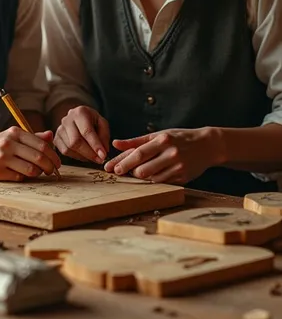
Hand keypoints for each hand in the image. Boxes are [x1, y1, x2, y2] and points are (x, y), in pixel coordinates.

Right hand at [0, 127, 60, 181]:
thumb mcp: (10, 137)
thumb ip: (32, 137)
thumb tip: (50, 135)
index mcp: (15, 132)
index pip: (42, 144)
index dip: (54, 156)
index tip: (57, 163)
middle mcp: (9, 143)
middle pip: (40, 157)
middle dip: (50, 167)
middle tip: (52, 172)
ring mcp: (2, 157)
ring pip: (31, 170)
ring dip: (38, 174)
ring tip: (36, 173)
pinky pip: (19, 178)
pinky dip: (23, 178)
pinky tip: (19, 175)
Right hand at [54, 106, 108, 163]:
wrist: (78, 117)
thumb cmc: (92, 120)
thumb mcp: (102, 123)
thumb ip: (104, 136)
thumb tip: (102, 152)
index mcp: (80, 112)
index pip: (87, 131)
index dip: (95, 145)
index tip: (103, 155)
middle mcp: (67, 120)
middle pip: (75, 141)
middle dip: (89, 153)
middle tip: (100, 160)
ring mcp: (59, 129)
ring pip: (69, 148)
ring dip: (83, 156)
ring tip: (93, 157)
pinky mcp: (56, 138)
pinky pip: (65, 151)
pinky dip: (76, 156)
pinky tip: (84, 155)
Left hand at [104, 127, 224, 183]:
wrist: (207, 145)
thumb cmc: (179, 138)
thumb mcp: (159, 135)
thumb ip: (136, 141)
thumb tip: (115, 144)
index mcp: (163, 140)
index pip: (138, 154)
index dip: (123, 162)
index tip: (111, 167)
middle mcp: (171, 154)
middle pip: (143, 169)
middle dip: (129, 172)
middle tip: (119, 172)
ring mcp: (178, 167)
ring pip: (151, 179)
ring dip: (140, 177)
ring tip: (135, 172)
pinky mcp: (183, 178)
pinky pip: (161, 183)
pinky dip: (153, 180)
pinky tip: (150, 175)